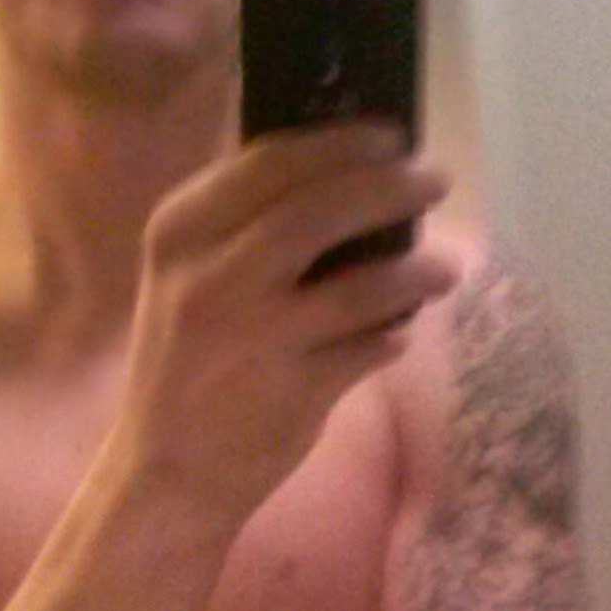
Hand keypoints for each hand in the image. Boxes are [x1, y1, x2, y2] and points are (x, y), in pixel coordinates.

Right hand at [112, 123, 458, 529]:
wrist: (164, 475)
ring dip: (416, 270)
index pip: (272, 161)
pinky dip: (394, 336)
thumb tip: (345, 173)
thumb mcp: (187, 280)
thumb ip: (244, 227)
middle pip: (321, 208)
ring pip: (361, 285)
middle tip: (436, 179)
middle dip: (391, 186)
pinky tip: (403, 333)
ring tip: (446, 267)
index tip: (394, 135)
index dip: (343, 142)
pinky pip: (369, 348)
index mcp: (180, 231)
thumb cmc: (186, 366)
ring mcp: (255, 336)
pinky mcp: (293, 392)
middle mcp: (211, 276)